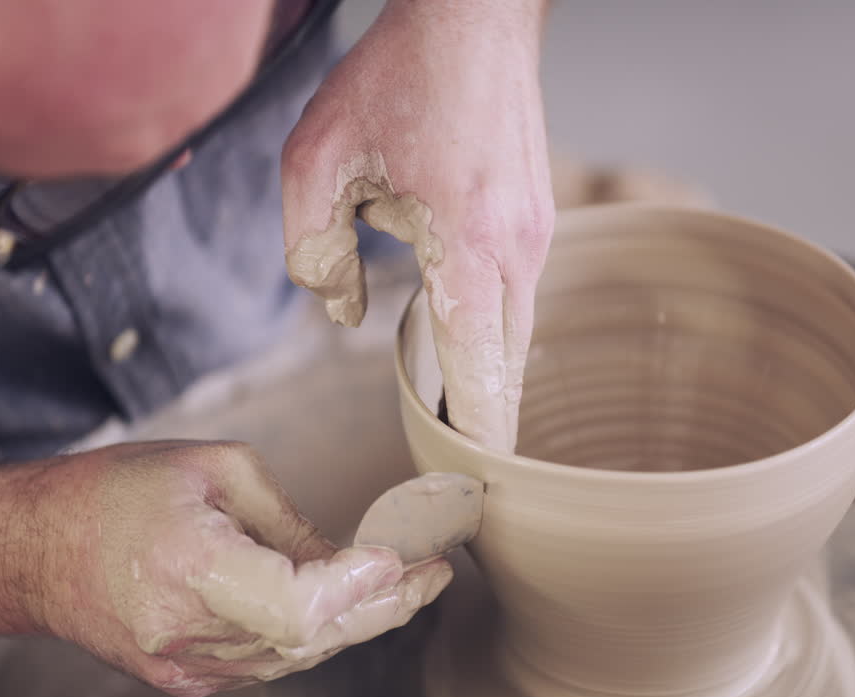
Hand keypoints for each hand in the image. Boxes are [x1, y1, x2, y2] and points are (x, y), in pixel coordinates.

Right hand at [31, 441, 451, 696]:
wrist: (34, 548)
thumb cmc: (119, 491)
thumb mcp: (215, 471)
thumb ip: (289, 522)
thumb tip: (349, 560)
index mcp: (190, 570)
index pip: (298, 606)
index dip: (358, 588)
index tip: (402, 557)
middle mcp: (187, 635)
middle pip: (313, 638)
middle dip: (385, 605)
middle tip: (435, 572)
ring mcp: (184, 668)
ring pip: (298, 656)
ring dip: (357, 621)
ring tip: (406, 583)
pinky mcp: (183, 679)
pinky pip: (268, 662)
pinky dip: (312, 634)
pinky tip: (344, 604)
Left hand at [282, 0, 553, 451]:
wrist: (473, 14)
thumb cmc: (396, 78)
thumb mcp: (318, 160)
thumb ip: (316, 253)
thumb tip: (341, 310)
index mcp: (467, 247)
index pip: (482, 375)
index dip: (477, 441)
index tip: (470, 490)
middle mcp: (518, 250)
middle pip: (509, 367)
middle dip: (483, 420)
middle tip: (452, 467)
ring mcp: (538, 234)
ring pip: (519, 333)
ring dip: (487, 372)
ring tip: (454, 411)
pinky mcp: (539, 217)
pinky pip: (519, 294)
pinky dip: (492, 327)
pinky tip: (457, 327)